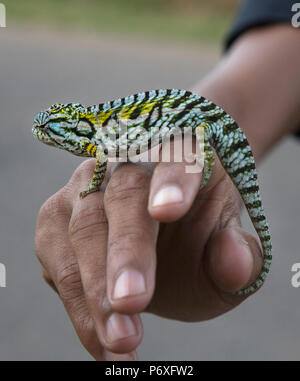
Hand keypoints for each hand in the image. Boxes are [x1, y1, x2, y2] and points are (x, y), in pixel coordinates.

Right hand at [35, 142, 262, 360]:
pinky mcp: (59, 219)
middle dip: (126, 251)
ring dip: (95, 289)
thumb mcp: (229, 250)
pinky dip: (77, 305)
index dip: (172, 180)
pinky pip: (56, 259)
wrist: (169, 244)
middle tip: (132, 303)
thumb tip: (234, 261)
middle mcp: (128, 163)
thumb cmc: (201, 240)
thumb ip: (238, 254)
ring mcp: (88, 188)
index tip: (168, 211)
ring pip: (81, 228)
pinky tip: (101, 338)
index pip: (177, 155)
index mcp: (181, 155)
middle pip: (123, 195)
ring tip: (121, 340)